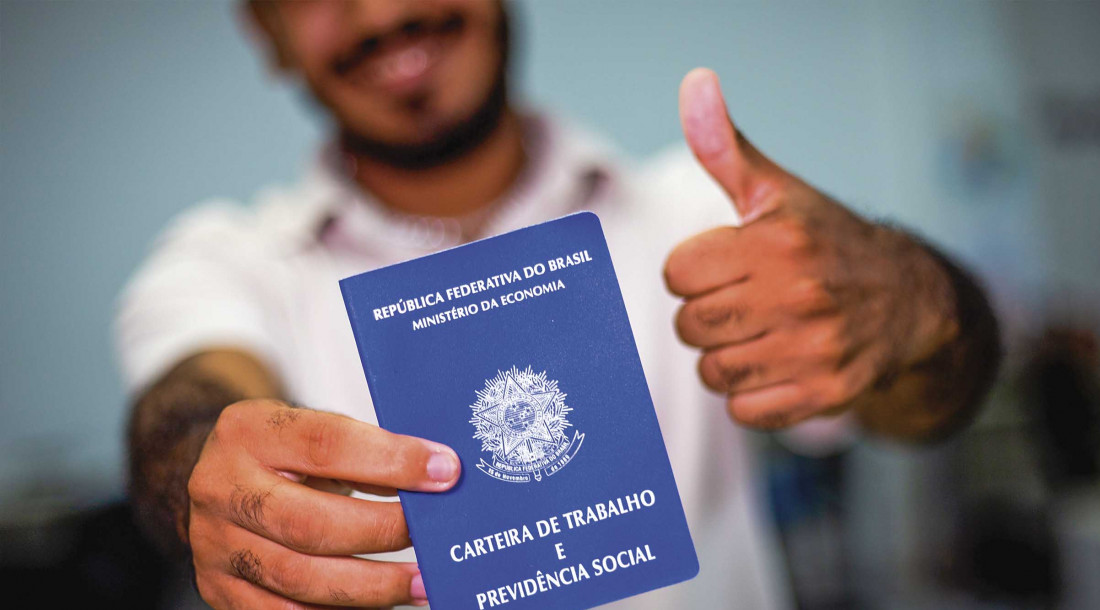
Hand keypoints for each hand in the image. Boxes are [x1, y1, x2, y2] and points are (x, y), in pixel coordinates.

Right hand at [186, 399, 459, 607]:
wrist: (219, 481)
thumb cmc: (279, 454)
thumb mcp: (313, 433)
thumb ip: (365, 452)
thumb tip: (435, 477)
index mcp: (248, 431)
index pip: (328, 443)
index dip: (393, 460)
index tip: (444, 472)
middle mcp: (221, 487)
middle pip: (311, 523)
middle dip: (383, 532)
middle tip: (433, 537)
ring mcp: (215, 543)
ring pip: (300, 579)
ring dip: (372, 587)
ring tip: (420, 584)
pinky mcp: (218, 588)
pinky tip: (378, 604)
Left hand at [664, 68, 957, 428]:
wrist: (909, 300)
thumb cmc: (824, 240)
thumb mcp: (777, 191)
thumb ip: (724, 148)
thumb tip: (694, 84)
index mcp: (778, 241)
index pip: (677, 274)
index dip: (691, 271)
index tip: (720, 266)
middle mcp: (799, 295)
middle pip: (691, 325)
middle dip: (704, 315)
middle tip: (740, 302)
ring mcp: (816, 349)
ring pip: (713, 372)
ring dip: (724, 356)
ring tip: (757, 333)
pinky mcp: (827, 394)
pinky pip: (745, 411)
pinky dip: (750, 395)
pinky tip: (775, 365)